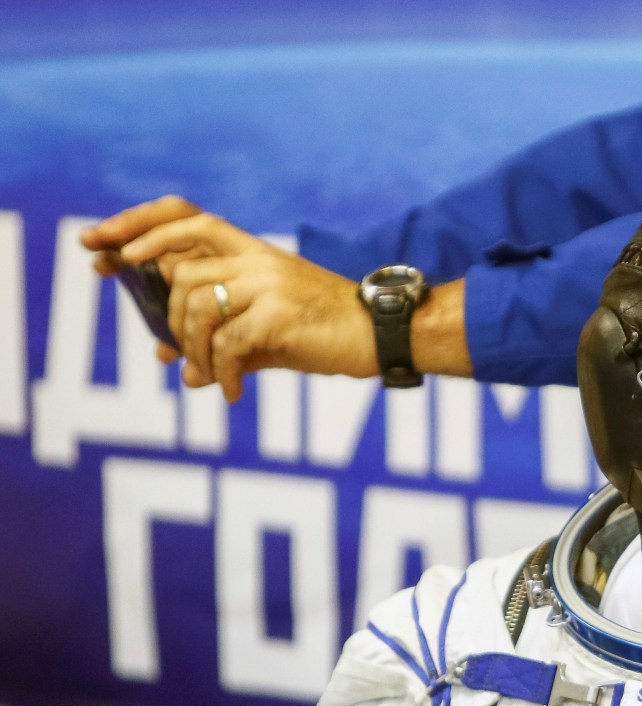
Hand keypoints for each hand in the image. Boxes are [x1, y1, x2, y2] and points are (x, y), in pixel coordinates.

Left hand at [82, 196, 376, 401]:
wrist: (382, 335)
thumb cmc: (325, 331)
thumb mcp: (268, 326)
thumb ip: (223, 339)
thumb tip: (182, 369)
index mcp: (251, 250)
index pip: (184, 216)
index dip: (136, 224)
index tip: (97, 244)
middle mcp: (255, 258)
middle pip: (179, 271)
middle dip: (163, 315)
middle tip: (170, 350)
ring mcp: (267, 282)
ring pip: (196, 307)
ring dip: (194, 350)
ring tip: (211, 375)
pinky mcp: (279, 313)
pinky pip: (227, 343)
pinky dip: (223, 372)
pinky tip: (233, 391)